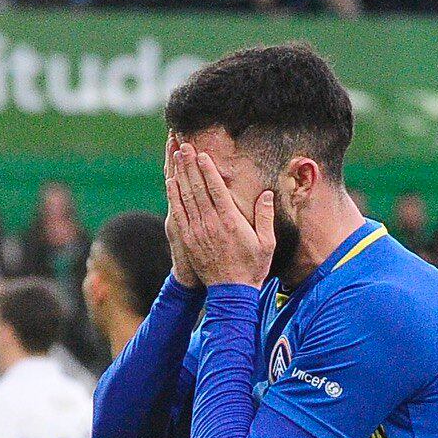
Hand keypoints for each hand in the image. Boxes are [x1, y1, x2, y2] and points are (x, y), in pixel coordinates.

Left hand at [168, 143, 274, 287]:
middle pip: (197, 187)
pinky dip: (173, 196)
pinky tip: (170, 182)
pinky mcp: (188, 239)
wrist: (231, 293)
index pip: (216, 188)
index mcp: (230, 221)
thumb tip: (267, 194)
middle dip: (190, 164)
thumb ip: (265, 216)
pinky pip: (178, 212)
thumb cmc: (252, 267)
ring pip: (185, 197)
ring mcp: (197, 231)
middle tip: (184, 145)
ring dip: (180, 174)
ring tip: (177, 155)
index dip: (207, 169)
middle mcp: (210, 223)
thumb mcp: (266, 242)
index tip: (201, 153)